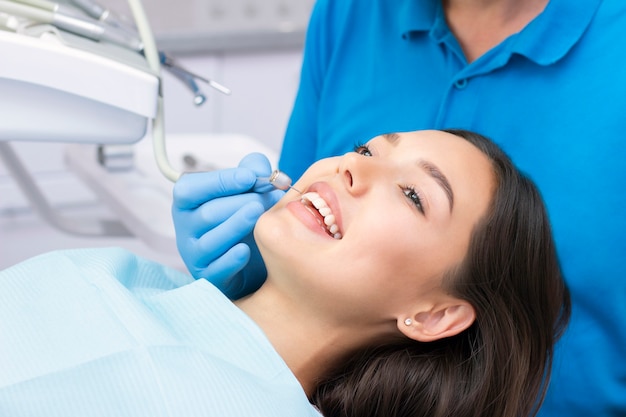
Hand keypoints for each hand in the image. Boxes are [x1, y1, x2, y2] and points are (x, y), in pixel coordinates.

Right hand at [172, 153, 283, 298]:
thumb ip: (251, 170)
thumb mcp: (247, 189)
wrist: (254, 259)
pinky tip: (246, 250)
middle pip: (206, 214)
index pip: (190, 189)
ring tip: (258, 214)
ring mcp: (194, 255)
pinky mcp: (207, 277)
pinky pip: (216, 269)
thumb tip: (258, 169)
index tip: (249, 177)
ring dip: (236, 226)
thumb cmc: (244, 218)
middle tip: (264, 200)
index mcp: (188, 202)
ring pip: (210, 241)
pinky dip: (231, 259)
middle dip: (238, 204)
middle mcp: (185, 228)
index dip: (220, 181)